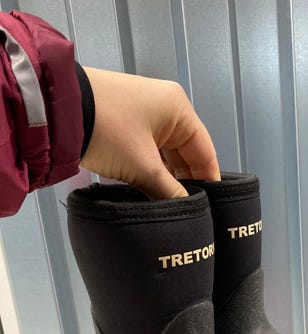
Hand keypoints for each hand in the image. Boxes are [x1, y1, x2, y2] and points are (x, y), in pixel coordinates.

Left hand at [80, 67, 219, 197]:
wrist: (55, 111)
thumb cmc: (106, 129)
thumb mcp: (142, 166)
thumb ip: (169, 192)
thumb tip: (184, 211)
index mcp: (178, 109)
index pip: (205, 151)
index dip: (210, 181)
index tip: (214, 207)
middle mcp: (165, 108)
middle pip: (186, 153)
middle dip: (186, 182)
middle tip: (188, 211)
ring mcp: (143, 115)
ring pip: (166, 155)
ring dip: (165, 179)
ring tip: (167, 206)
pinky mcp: (125, 125)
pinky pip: (148, 152)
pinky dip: (150, 171)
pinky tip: (150, 192)